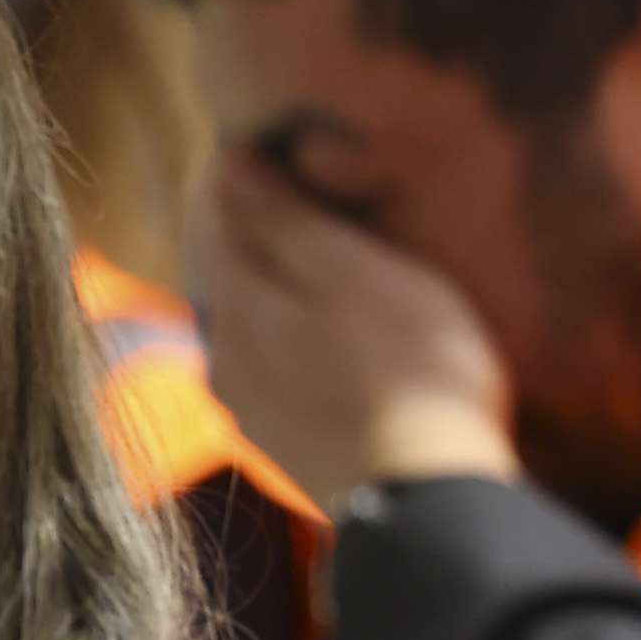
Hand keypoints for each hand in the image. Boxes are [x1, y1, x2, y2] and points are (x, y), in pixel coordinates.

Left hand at [184, 151, 521, 509]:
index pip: (213, 215)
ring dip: (264, 283)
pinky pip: (266, 366)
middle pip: (222, 269)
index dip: (231, 173)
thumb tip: (230, 167)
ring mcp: (250, 406)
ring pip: (241, 321)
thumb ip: (287, 221)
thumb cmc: (411, 370)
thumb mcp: (357, 272)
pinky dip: (282, 334)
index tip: (254, 141)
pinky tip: (316, 332)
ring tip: (303, 255)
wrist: (427, 499)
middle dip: (244, 227)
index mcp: (240, 302)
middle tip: (276, 186)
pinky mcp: (283, 442)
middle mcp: (225, 355)